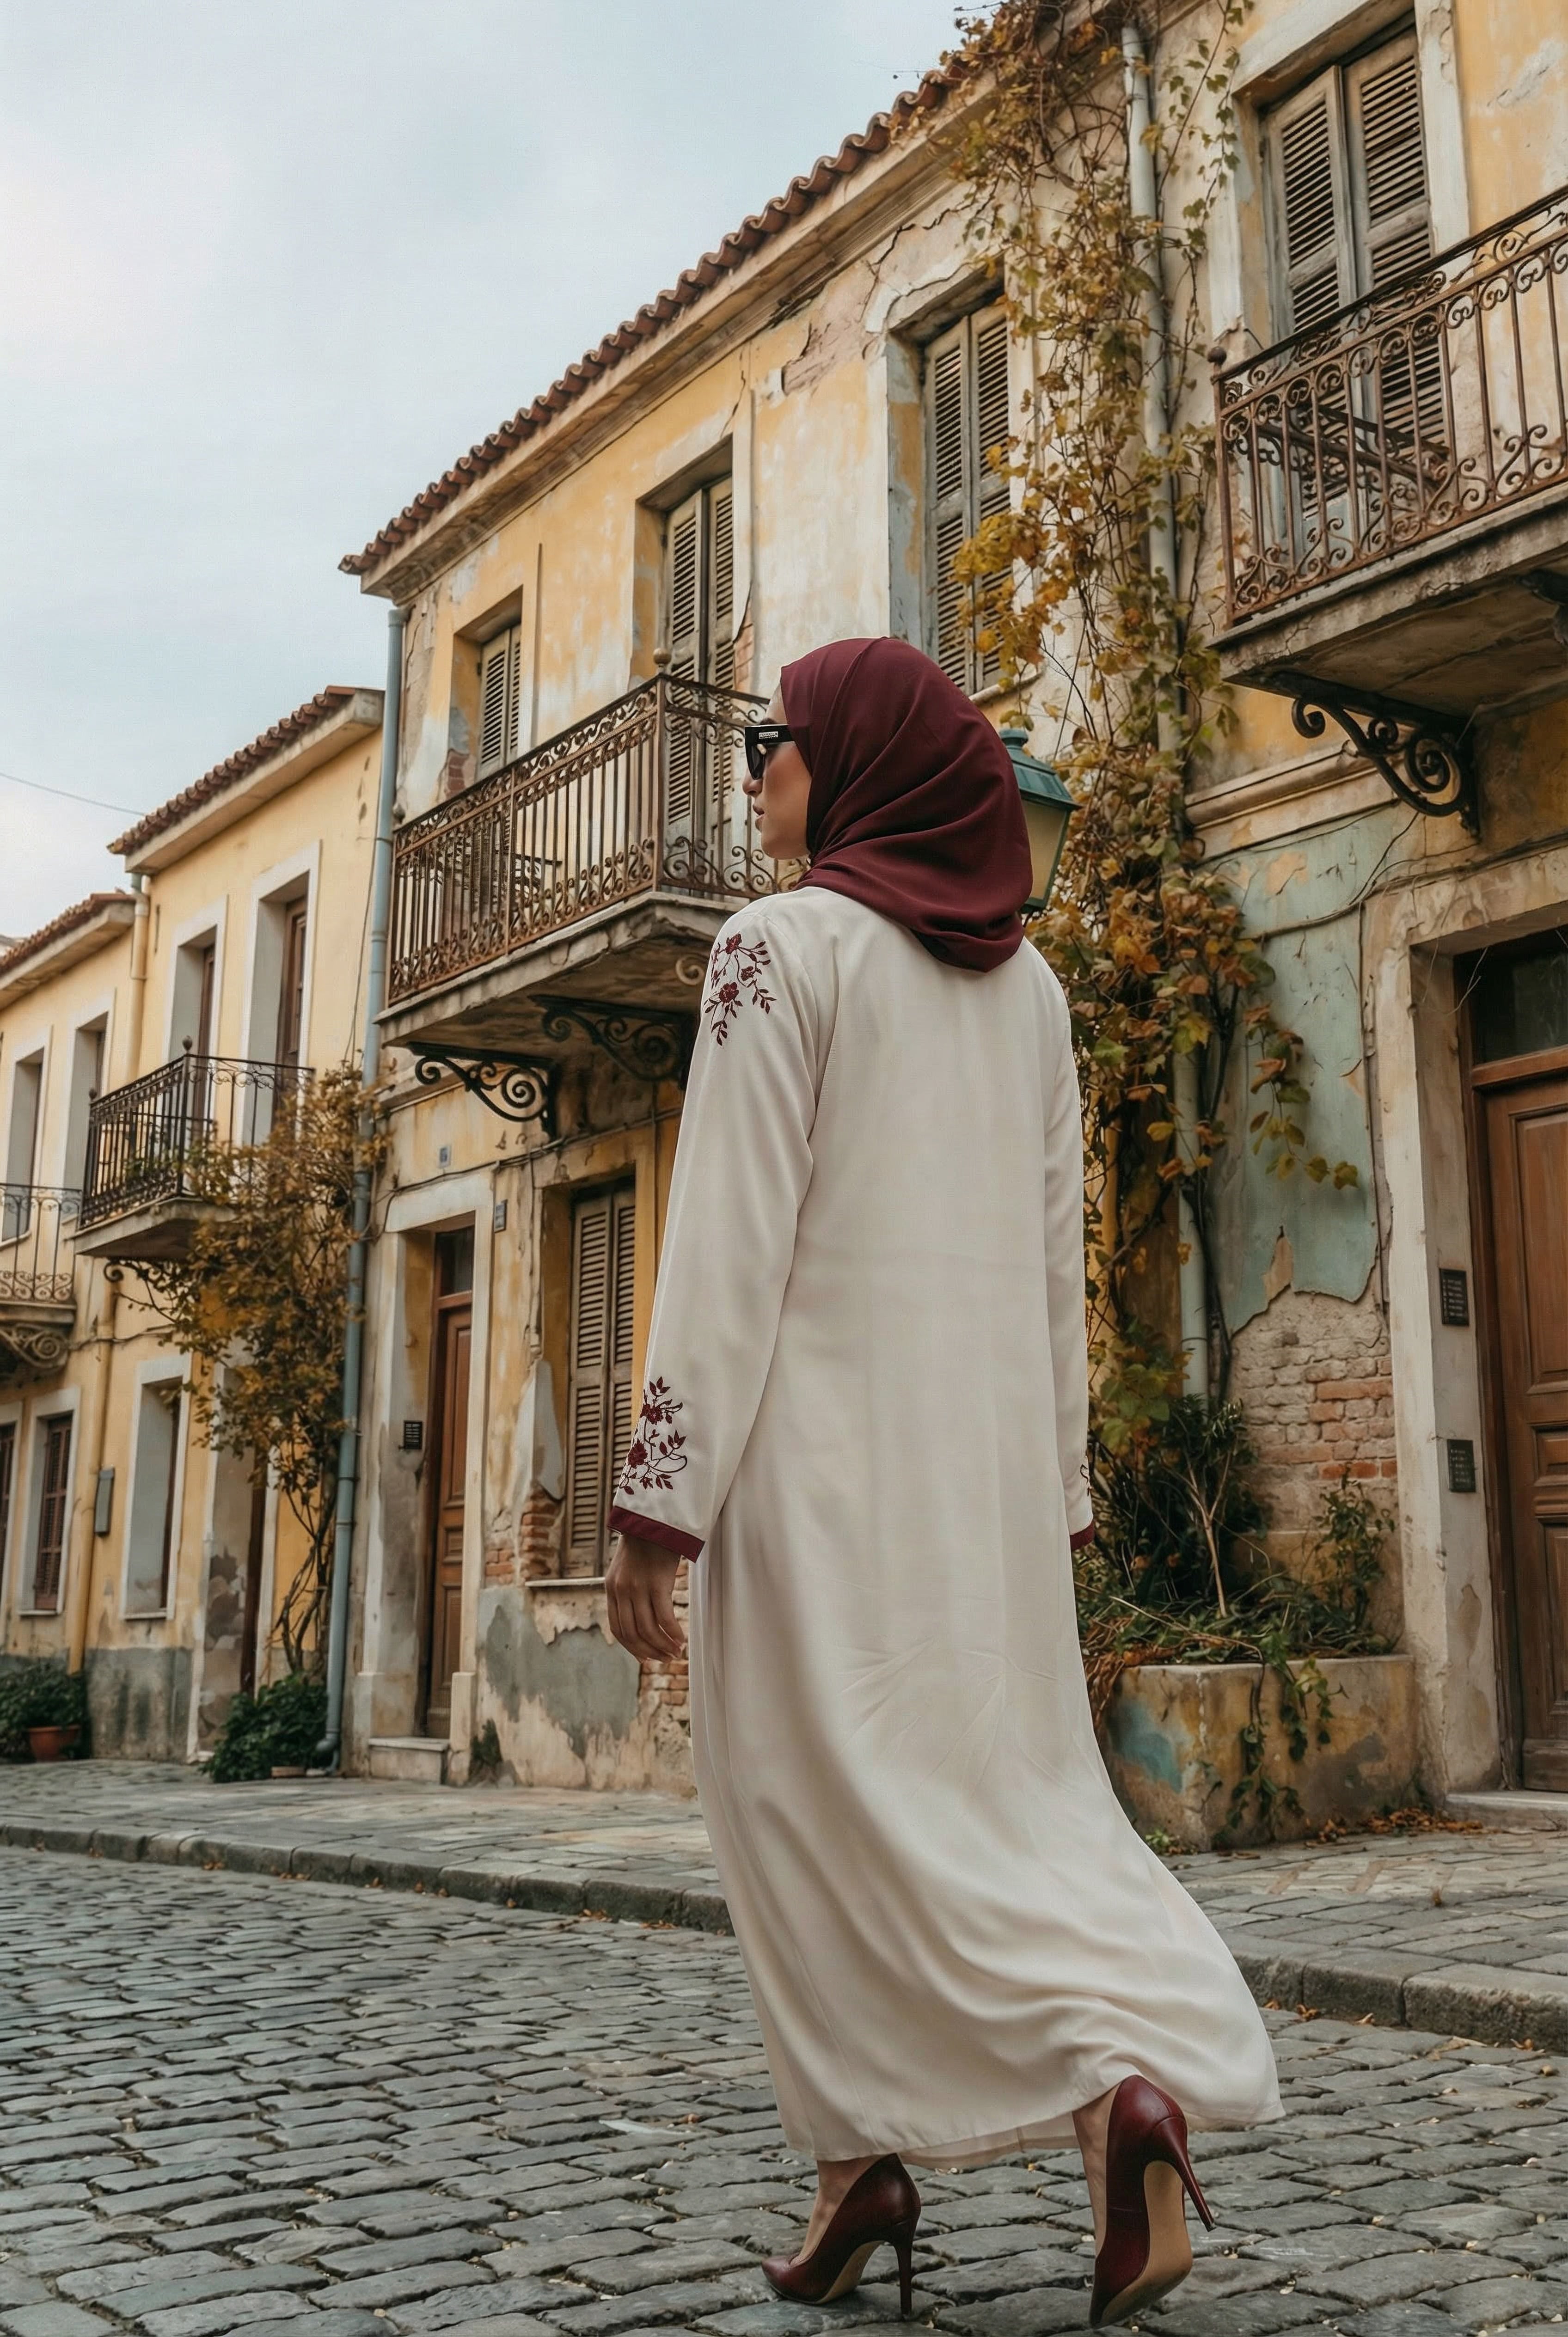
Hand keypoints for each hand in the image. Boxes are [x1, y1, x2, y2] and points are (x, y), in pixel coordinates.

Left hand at [605, 1534, 685, 1663]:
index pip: (618, 1629)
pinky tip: (682, 1639)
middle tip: (664, 1659)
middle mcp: (621, 1591)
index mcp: (611, 1589)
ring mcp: (638, 1588)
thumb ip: (627, 1590)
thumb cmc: (645, 1543)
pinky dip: (673, 1634)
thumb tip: (638, 1614)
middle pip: (632, 1634)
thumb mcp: (626, 1567)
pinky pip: (664, 1618)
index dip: (631, 1648)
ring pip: (648, 1630)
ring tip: (675, 1652)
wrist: (653, 1519)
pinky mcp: (657, 1584)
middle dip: (649, 1651)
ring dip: (662, 1646)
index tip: (645, 1658)